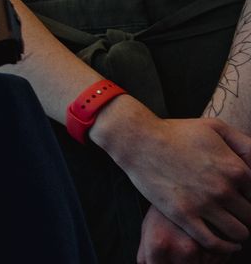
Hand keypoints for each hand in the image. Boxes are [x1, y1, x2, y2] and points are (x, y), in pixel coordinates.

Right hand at [97, 102, 250, 254]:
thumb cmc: (175, 132)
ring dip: (240, 233)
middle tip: (238, 214)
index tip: (243, 199)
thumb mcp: (215, 128)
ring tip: (233, 228)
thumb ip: (245, 144)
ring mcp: (203, 203)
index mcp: (236, 168)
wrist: (137, 140)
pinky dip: (225, 248)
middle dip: (247, 215)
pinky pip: (213, 242)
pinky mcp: (184, 215)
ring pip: (239, 232)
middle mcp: (224, 188)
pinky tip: (228, 245)